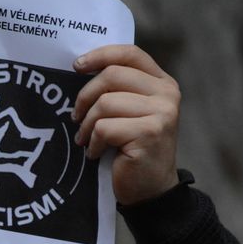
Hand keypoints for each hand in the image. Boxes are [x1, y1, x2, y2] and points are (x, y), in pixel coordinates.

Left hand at [73, 44, 179, 204]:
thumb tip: (80, 69)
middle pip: (111, 76)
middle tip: (76, 118)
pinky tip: (96, 153)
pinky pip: (104, 128)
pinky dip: (93, 143)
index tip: (76, 66)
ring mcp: (161, 113)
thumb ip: (117, 91)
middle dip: (85, 97)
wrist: (150, 189)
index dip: (100, 55)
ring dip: (87, 125)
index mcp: (161, 83)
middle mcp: (166, 94)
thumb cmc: (131, 150)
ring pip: (105, 103)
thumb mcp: (128, 113)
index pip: (130, 54)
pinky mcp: (150, 134)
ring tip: (86, 140)